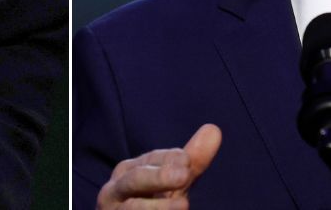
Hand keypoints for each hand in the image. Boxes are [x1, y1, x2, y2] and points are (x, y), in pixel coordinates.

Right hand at [96, 123, 221, 208]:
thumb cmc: (151, 202)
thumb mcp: (174, 182)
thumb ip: (192, 160)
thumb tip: (214, 129)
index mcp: (128, 170)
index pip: (150, 160)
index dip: (169, 159)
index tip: (187, 160)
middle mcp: (116, 189)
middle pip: (135, 179)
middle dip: (159, 177)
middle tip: (184, 175)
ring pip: (133, 207)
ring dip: (158, 207)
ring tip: (183, 205)